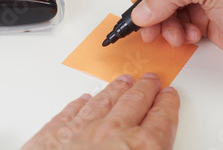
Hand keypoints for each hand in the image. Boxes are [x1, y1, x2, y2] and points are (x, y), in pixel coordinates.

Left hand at [22, 73, 178, 149]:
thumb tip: (159, 147)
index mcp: (141, 149)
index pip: (161, 121)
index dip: (167, 106)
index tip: (169, 96)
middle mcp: (112, 133)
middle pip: (134, 103)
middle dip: (144, 90)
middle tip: (150, 80)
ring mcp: (81, 130)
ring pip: (103, 102)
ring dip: (115, 90)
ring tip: (123, 82)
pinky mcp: (54, 134)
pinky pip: (70, 112)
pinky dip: (79, 104)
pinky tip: (84, 99)